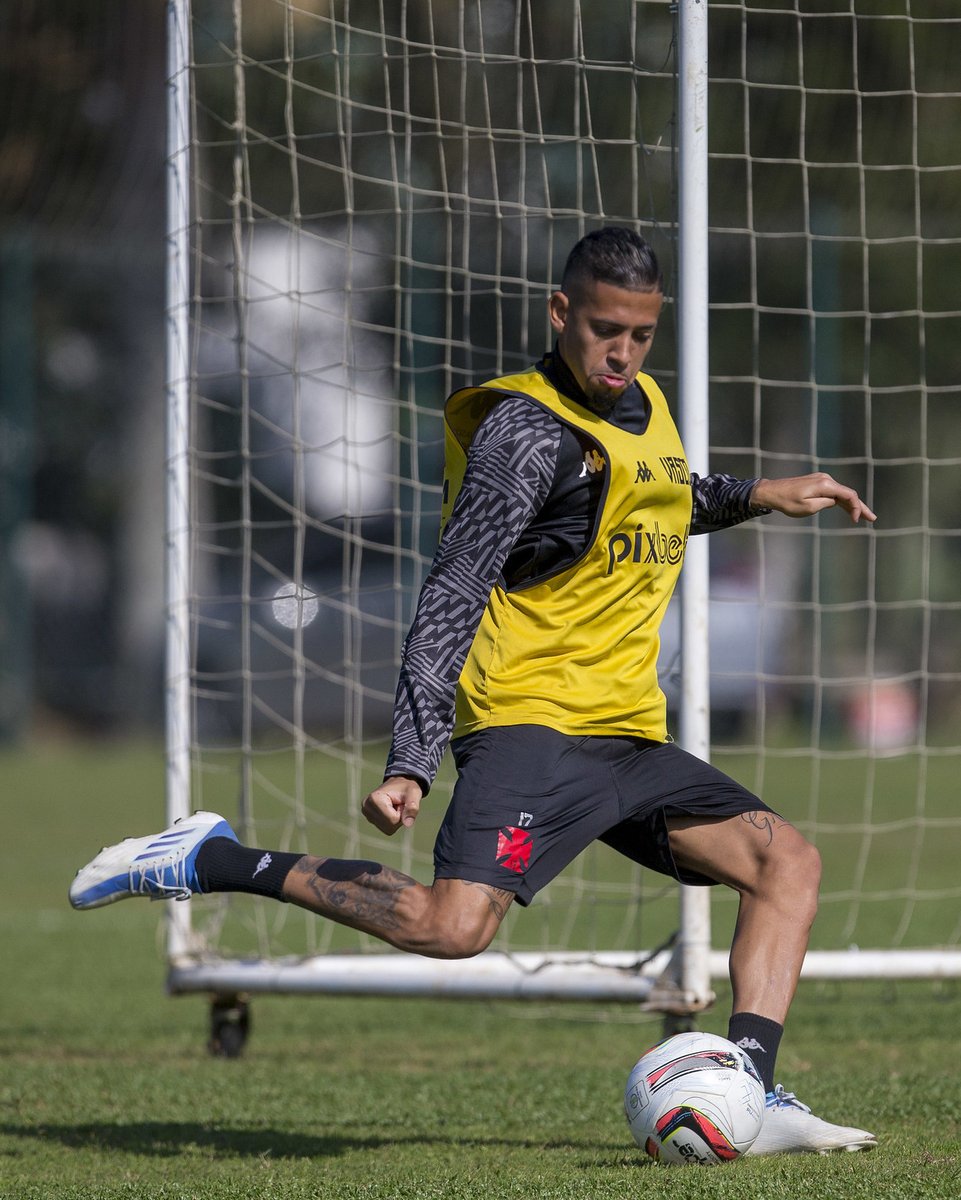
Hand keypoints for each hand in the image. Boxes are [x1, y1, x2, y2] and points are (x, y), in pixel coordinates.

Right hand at [362, 776, 423, 834]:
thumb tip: (408, 824)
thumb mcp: (414, 793)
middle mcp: (367, 807)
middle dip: (399, 818)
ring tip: (394, 807)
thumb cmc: (406, 788)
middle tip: (398, 804)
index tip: (400, 801)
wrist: (398, 784)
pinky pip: (386, 829)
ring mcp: (367, 814)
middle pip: (389, 826)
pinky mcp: (369, 819)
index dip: (402, 812)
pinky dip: (391, 822)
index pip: (393, 820)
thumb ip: (412, 807)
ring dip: (395, 820)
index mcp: (375, 799)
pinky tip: (390, 811)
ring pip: (388, 829)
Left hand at [751, 473, 876, 524]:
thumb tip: (836, 501)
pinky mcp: (817, 483)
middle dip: (860, 507)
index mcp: (825, 484)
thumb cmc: (787, 502)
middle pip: (848, 493)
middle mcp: (826, 479)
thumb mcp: (808, 507)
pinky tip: (848, 509)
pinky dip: (841, 501)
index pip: (848, 494)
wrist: (771, 492)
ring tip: (864, 516)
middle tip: (872, 518)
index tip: (855, 521)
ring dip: (852, 505)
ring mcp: (822, 480)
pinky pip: (833, 492)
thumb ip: (826, 503)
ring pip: (842, 493)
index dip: (856, 507)